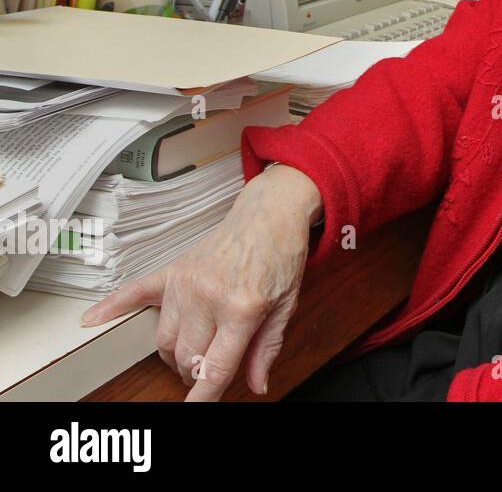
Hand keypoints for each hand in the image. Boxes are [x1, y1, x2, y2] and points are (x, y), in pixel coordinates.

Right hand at [81, 164, 322, 400]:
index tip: (196, 410)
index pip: (214, 368)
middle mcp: (208, 297)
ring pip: (164, 340)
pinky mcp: (172, 271)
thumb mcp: (285, 306)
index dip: (204, 397)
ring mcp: (185, 284)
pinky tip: (93, 320)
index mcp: (242, 308)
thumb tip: (257, 384)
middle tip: (210, 367)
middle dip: (196, 372)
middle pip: (186, 358)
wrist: (270, 214)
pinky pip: (135, 293)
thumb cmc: (281, 256)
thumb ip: (267, 348)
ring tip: (193, 348)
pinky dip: (112, 308)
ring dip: (175, 353)